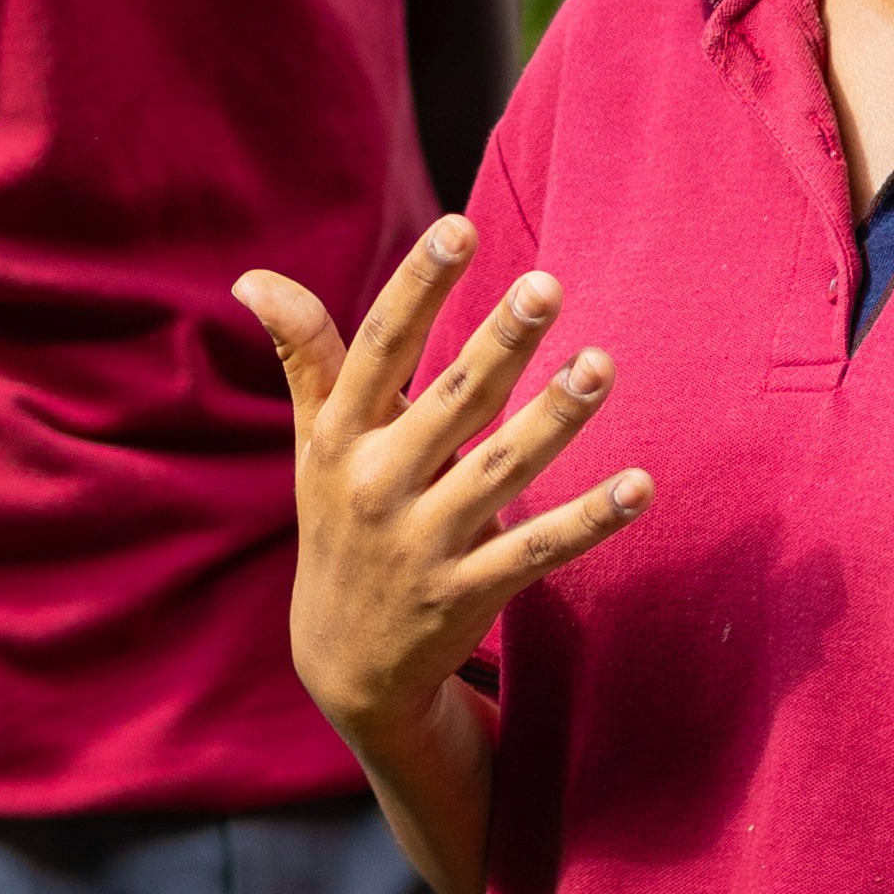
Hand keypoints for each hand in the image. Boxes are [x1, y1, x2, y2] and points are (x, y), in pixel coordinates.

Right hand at [240, 219, 648, 766]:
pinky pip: (538, 551)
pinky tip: (640, 485)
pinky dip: (590, 521)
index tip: (458, 229)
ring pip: (500, 471)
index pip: (378, 348)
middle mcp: (378, 485)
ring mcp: (424, 544)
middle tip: (547, 284)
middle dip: (499, 342)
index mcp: (341, 437)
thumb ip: (303, 356)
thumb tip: (253, 277)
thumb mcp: (314, 444)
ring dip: (554, 419)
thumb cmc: (339, 523)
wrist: (344, 664)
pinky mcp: (468, 594)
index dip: (417, 288)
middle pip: (449, 401)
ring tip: (602, 363)